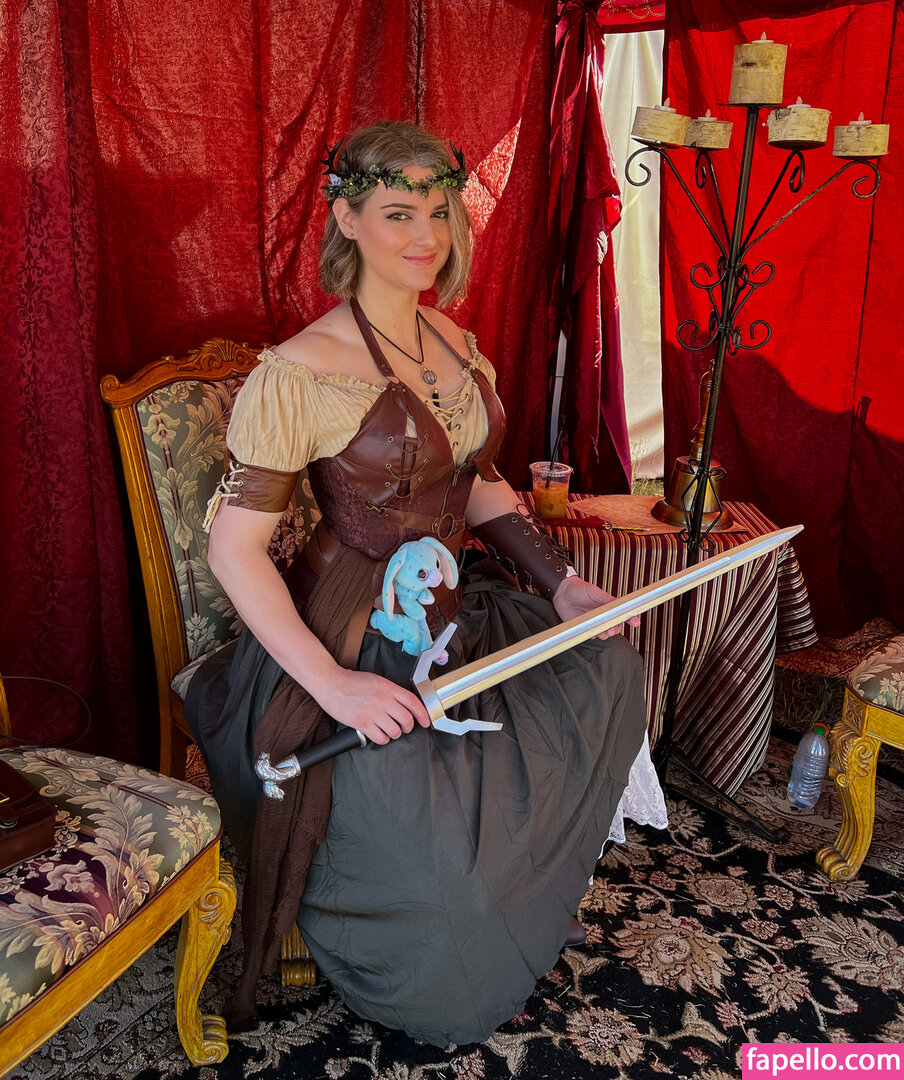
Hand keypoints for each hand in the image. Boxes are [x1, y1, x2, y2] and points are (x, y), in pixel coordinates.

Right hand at [314, 668, 431, 744]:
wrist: (331, 683)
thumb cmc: (352, 682)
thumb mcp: (377, 680)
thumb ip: (391, 691)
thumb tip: (405, 705)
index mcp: (388, 687)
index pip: (413, 702)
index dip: (423, 714)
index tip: (425, 721)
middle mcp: (383, 699)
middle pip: (406, 719)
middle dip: (408, 727)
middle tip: (404, 728)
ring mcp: (373, 712)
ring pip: (395, 731)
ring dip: (394, 734)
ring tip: (389, 730)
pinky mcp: (362, 723)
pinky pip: (380, 738)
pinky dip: (382, 739)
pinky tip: (378, 734)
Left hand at [552, 575, 640, 638]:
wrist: (561, 593)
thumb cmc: (579, 589)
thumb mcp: (594, 592)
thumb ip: (606, 599)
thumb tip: (619, 603)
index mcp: (608, 606)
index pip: (622, 614)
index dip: (630, 619)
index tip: (636, 622)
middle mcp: (603, 617)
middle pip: (614, 627)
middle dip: (615, 630)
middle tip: (612, 629)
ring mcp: (594, 623)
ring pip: (604, 634)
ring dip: (603, 633)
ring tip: (600, 630)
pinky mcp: (584, 629)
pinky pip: (591, 636)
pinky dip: (591, 634)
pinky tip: (589, 630)